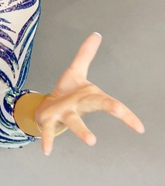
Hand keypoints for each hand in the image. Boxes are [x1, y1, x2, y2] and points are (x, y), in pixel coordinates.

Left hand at [34, 33, 145, 155]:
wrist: (46, 108)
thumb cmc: (67, 93)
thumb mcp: (76, 70)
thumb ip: (86, 53)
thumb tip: (96, 34)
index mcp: (89, 96)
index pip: (111, 103)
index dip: (126, 114)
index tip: (140, 127)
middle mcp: (80, 106)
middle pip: (98, 106)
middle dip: (111, 108)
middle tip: (121, 113)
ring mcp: (65, 114)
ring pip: (75, 121)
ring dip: (83, 130)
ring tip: (92, 141)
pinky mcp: (49, 119)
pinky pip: (50, 131)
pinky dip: (48, 140)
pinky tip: (46, 151)